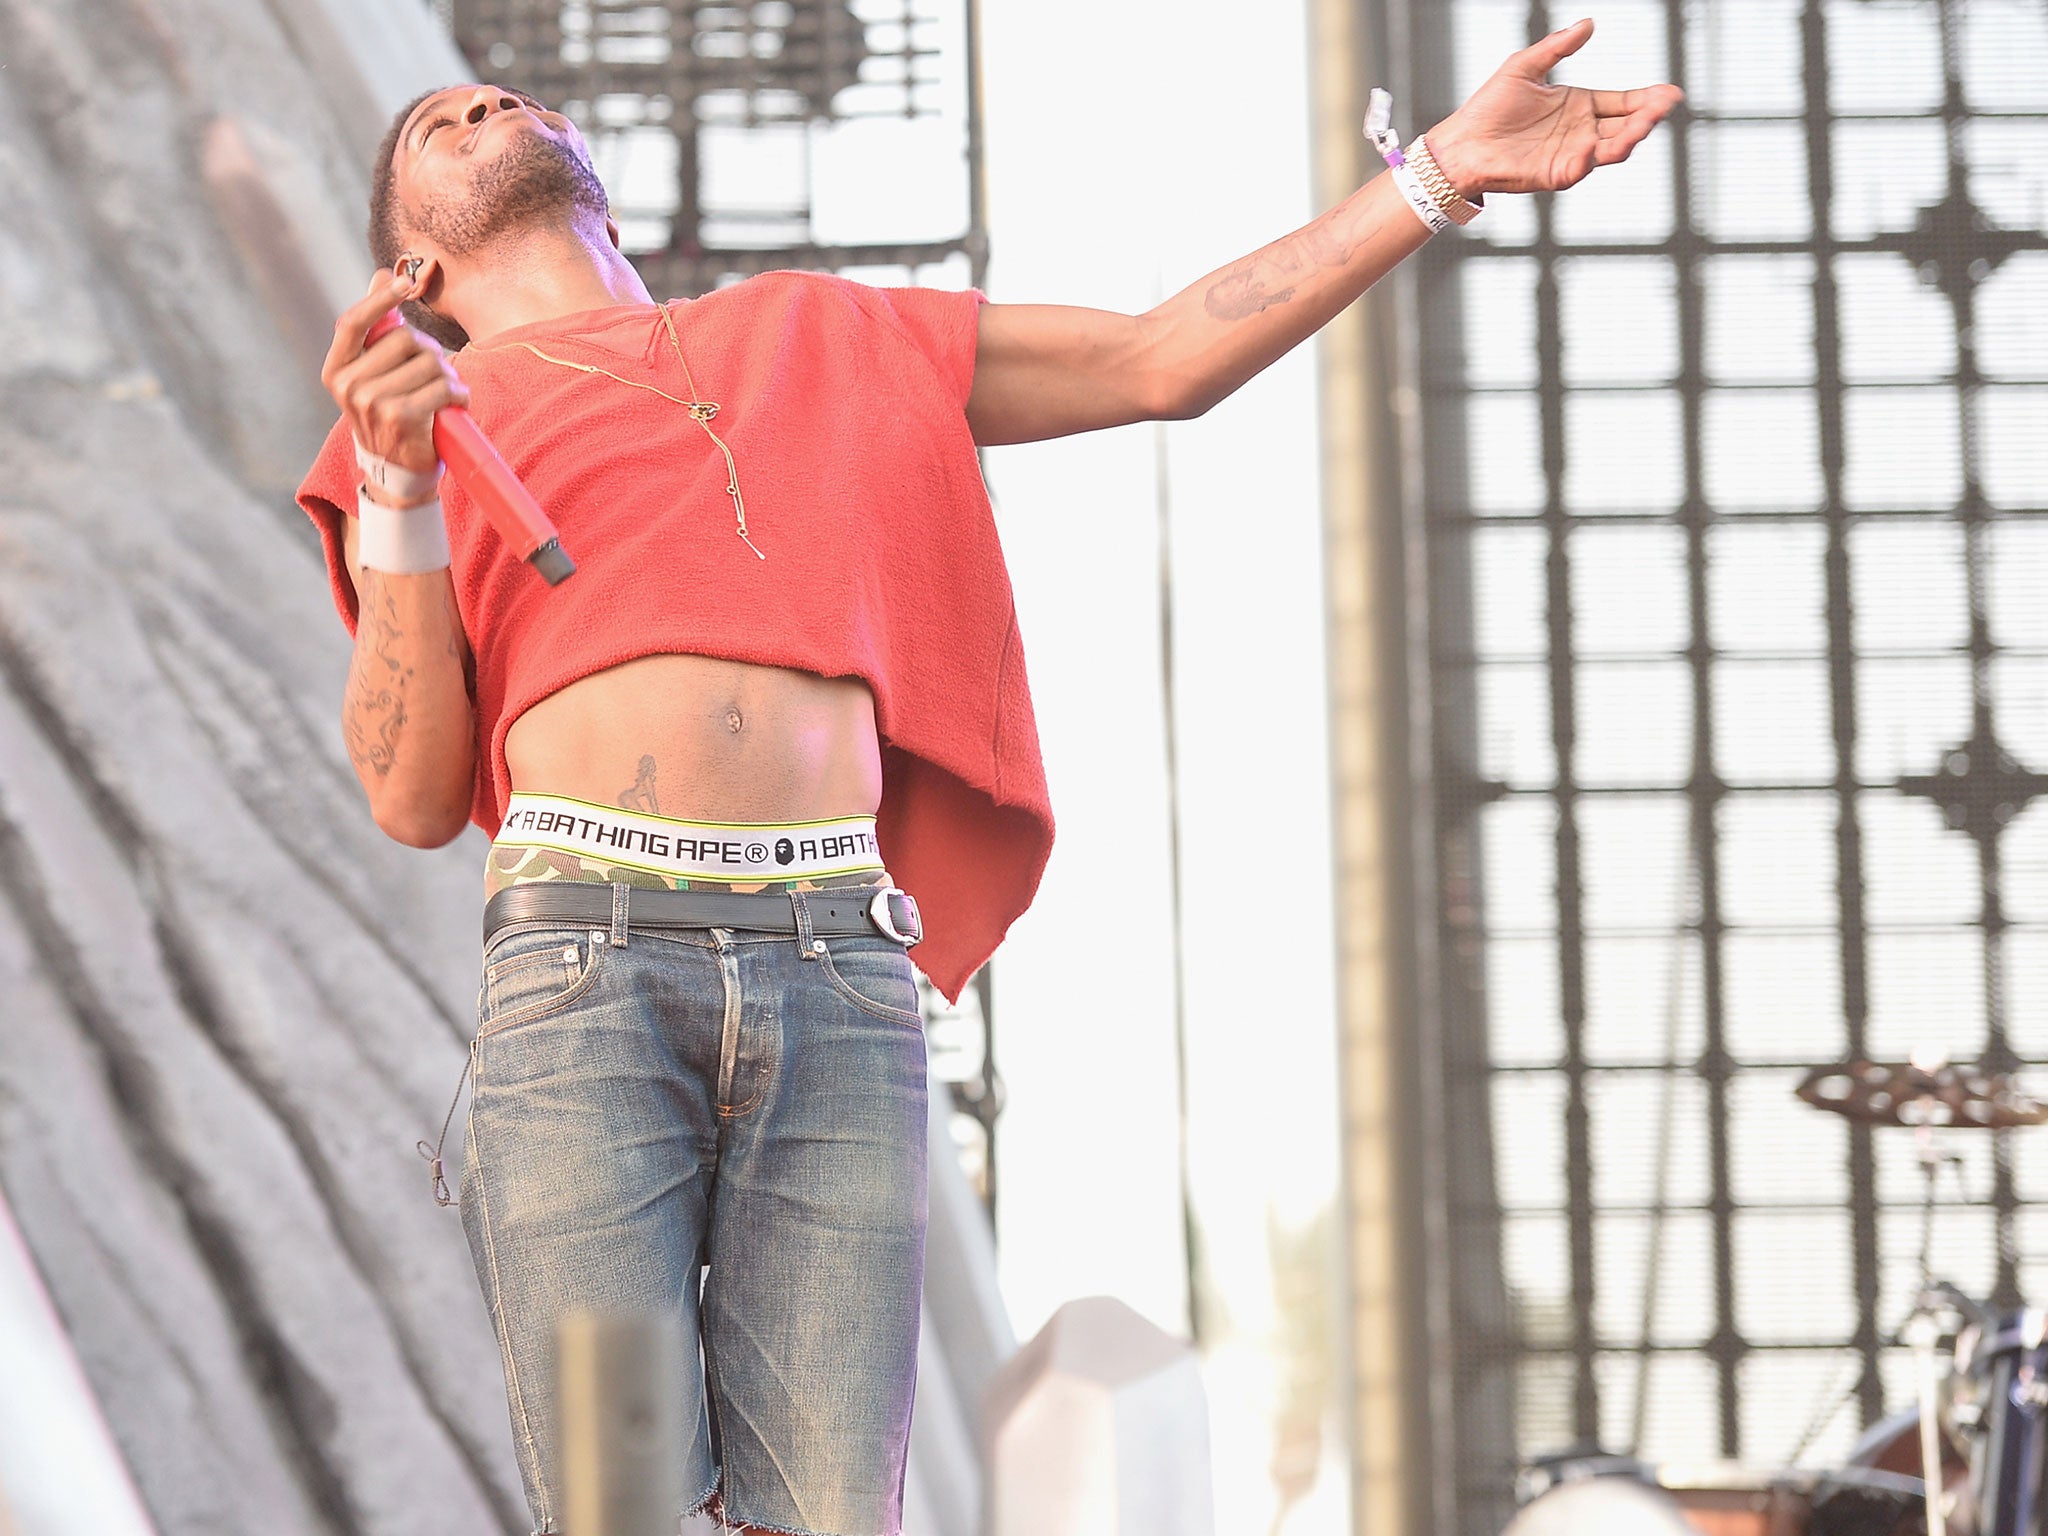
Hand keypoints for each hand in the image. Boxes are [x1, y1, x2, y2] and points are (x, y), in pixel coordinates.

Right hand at [321, 269, 469, 502]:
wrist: (397, 470)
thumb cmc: (389, 413)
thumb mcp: (373, 372)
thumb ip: (376, 326)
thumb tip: (382, 275)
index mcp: (336, 370)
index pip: (352, 322)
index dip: (377, 299)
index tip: (401, 285)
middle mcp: (349, 386)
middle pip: (404, 338)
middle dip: (430, 351)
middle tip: (436, 371)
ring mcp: (372, 403)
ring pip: (428, 361)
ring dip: (448, 374)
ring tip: (445, 391)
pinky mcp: (400, 418)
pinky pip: (442, 387)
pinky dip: (458, 393)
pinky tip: (456, 404)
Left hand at [1424, 18, 1682, 197]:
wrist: (1461, 142)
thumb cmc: (1489, 107)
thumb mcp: (1525, 66)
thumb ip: (1557, 47)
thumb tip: (1588, 24)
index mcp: (1580, 105)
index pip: (1624, 102)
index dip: (1648, 98)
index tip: (1670, 92)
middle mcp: (1582, 132)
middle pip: (1626, 126)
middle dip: (1648, 117)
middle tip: (1664, 105)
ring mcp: (1571, 155)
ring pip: (1612, 149)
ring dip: (1630, 138)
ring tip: (1642, 124)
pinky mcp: (1554, 174)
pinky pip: (1580, 168)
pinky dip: (1589, 159)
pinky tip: (1594, 145)